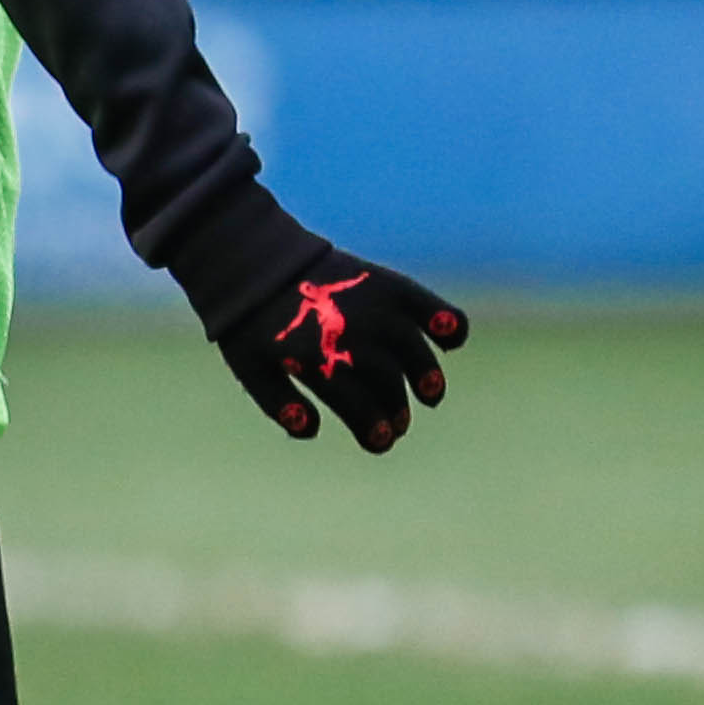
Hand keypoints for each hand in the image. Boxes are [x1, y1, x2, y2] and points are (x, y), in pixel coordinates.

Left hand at [201, 243, 467, 453]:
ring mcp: (371, 308)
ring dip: (427, 377)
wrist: (256, 262)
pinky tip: (453, 338)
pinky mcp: (387, 285)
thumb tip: (311, 431)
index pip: (356, 405)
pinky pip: (428, 305)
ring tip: (431, 394)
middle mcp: (347, 333)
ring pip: (413, 351)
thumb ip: (277, 403)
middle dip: (396, 410)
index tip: (381, 442)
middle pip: (387, 382)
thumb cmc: (252, 324)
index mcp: (311, 358)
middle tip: (398, 425)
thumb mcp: (251, 368)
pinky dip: (447, 320)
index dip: (373, 429)